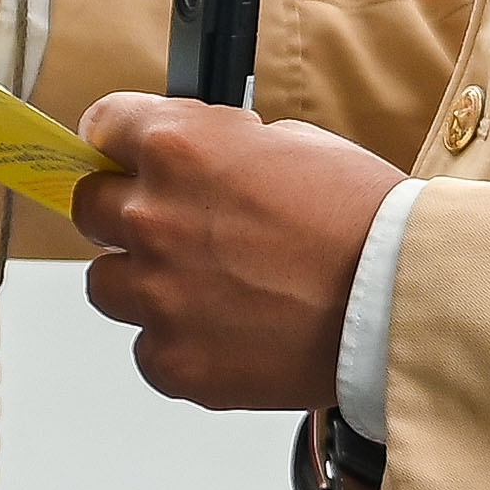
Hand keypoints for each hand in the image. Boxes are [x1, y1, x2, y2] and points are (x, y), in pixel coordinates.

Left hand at [73, 95, 403, 411]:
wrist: (399, 301)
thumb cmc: (363, 219)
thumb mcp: (290, 142)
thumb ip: (219, 149)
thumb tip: (195, 164)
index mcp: (177, 148)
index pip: (102, 127)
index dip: (117, 143)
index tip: (123, 157)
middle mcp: (152, 217)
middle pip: (90, 210)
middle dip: (124, 214)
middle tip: (174, 230)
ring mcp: (157, 295)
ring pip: (106, 286)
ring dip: (143, 284)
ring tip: (205, 291)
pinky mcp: (175, 362)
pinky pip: (147, 350)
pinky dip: (179, 344)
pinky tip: (229, 335)